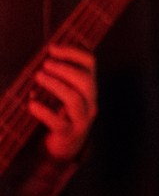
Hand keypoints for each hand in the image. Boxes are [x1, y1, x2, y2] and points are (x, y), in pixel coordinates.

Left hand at [29, 45, 97, 160]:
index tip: (52, 48)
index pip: (90, 63)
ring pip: (74, 100)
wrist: (65, 147)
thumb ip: (58, 76)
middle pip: (85, 81)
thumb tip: (43, 56)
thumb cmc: (60, 113)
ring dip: (55, 85)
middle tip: (45, 64)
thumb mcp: (63, 92)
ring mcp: (81, 120)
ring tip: (38, 77)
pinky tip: (31, 104)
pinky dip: (44, 111)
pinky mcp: (69, 134)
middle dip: (65, 70)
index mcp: (89, 88)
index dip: (73, 53)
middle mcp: (90, 102)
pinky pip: (59, 122)